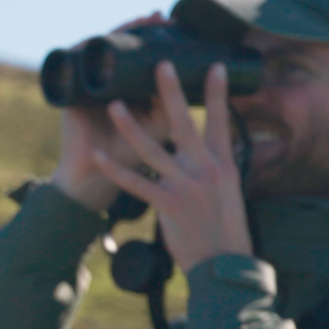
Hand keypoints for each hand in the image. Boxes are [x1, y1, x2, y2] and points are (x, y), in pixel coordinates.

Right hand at [50, 13, 175, 211]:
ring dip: (119, 32)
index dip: (154, 37)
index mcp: (127, 88)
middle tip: (159, 15)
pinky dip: (86, 47)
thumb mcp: (160, 124)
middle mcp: (107, 82)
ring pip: (100, 47)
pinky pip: (74, 61)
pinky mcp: (70, 92)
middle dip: (139, 28)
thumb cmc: (131, 155)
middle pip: (120, 44)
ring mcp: (87, 85)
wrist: (97, 178)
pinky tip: (100, 37)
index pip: (140, 53)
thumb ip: (176, 103)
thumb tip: (201, 74)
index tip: (175, 23)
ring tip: (139, 21)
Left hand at [91, 61, 252, 271]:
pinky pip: (135, 183)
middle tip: (161, 64)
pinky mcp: (166, 205)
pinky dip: (115, 169)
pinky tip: (99, 156)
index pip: (221, 121)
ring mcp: (185, 186)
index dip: (217, 93)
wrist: (222, 264)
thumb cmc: (226, 229)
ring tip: (113, 105)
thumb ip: (216, 167)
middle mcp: (205, 169)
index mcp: (223, 164)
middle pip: (184, 123)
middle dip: (171, 92)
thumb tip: (211, 150)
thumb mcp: (229, 191)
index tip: (213, 66)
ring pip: (152, 149)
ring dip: (129, 126)